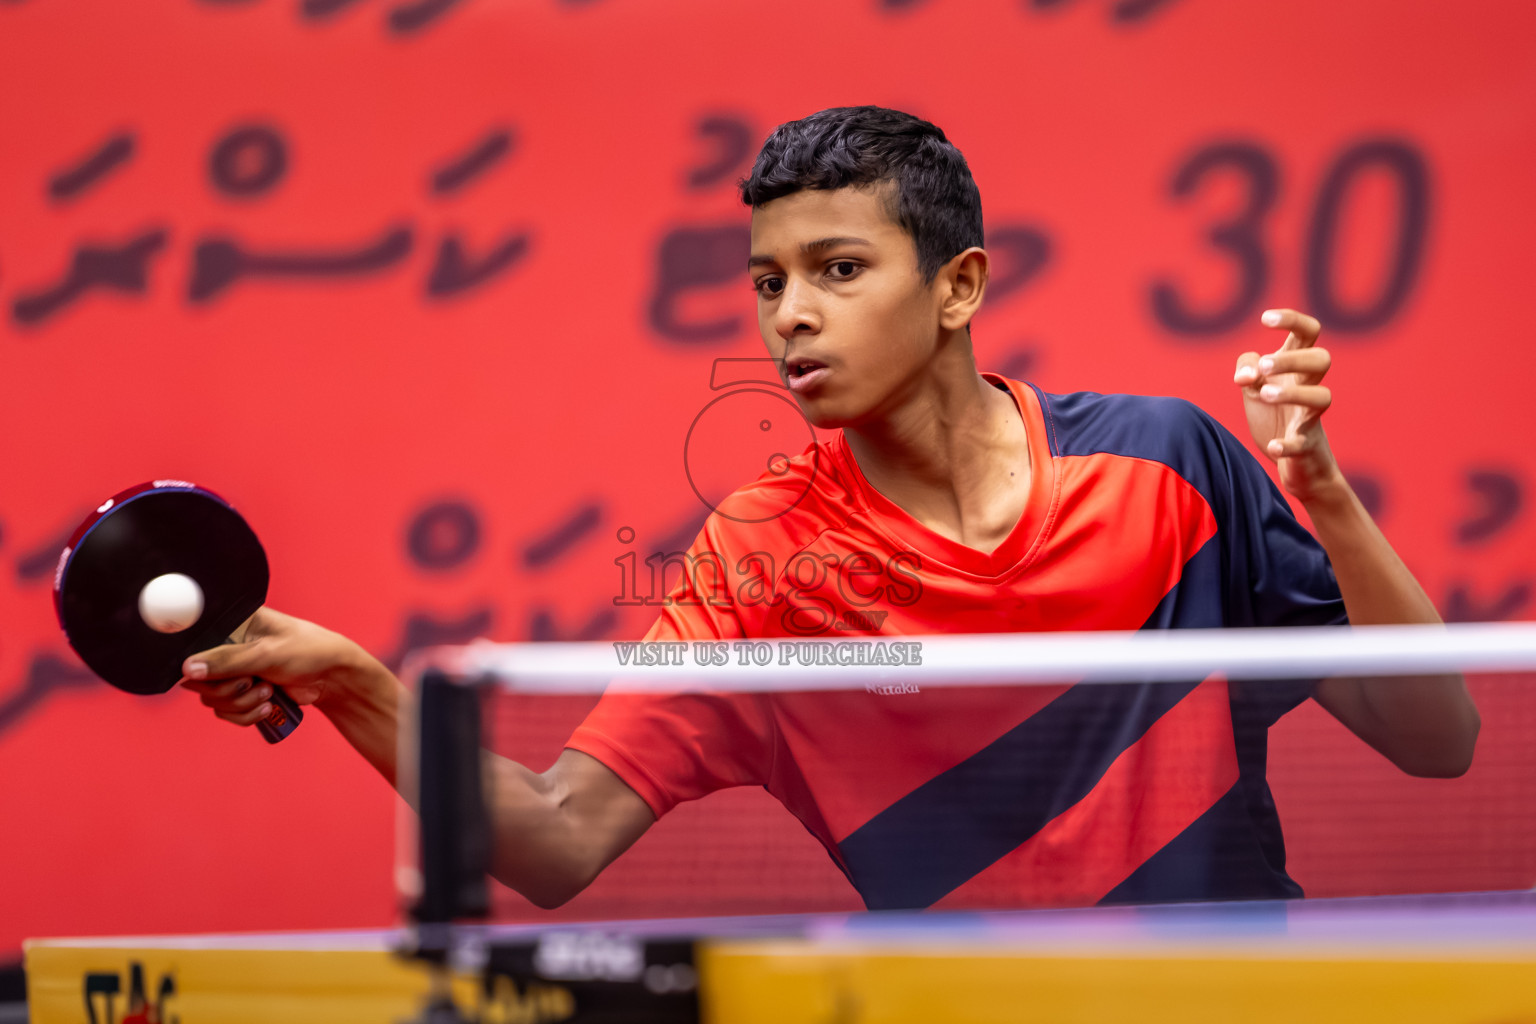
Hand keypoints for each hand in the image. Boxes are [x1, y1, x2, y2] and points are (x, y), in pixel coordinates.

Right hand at [179, 607, 370, 727]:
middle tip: (252, 682)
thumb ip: (228, 661)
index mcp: (232, 624)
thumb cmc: (308, 651)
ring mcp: (234, 672)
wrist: (333, 678)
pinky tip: (267, 707)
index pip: (194, 645)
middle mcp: (228, 647)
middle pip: (199, 679)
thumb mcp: (267, 653)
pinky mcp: (243, 693)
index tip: (216, 675)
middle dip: (227, 689)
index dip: (199, 665)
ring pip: (213, 699)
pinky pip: (226, 712)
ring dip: (240, 703)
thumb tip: (189, 670)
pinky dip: (245, 715)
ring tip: (267, 693)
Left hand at [1233, 308, 1344, 503]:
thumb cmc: (1275, 416)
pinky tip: (1273, 446)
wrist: (1296, 464)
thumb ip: (1247, 370)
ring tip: (1265, 395)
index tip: (1265, 319)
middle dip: (1293, 359)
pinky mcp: (1306, 446)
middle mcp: (1309, 389)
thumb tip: (1247, 373)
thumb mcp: (1254, 388)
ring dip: (1293, 393)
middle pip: (1321, 360)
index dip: (1292, 320)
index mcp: (1296, 370)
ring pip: (1323, 397)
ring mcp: (1310, 418)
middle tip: (1263, 368)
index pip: (1308, 333)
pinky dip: (1288, 445)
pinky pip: (1303, 443)